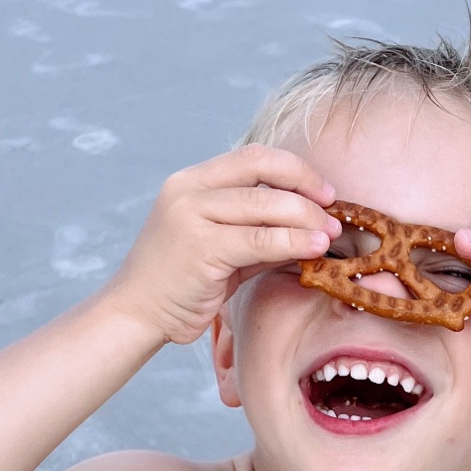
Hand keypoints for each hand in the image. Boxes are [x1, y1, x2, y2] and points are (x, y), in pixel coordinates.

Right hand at [106, 145, 339, 345]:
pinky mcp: (199, 248)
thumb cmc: (181, 284)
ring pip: (265, 205)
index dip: (296, 168)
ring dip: (306, 218)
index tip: (323, 191)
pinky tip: (314, 250)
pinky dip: (293, 243)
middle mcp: (188, 190)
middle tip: (334, 215)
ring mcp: (190, 216)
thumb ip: (258, 230)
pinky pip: (260, 240)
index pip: (254, 156)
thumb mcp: (221, 246)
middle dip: (307, 191)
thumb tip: (311, 226)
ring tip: (331, 235)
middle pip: (263, 172)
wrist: (136, 314)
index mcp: (192, 181)